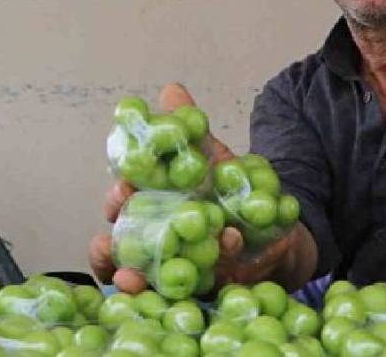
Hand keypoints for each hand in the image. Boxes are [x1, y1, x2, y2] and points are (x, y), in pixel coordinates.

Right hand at [88, 83, 309, 293]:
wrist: (274, 225)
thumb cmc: (228, 191)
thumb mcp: (211, 157)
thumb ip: (188, 130)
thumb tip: (171, 90)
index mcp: (149, 208)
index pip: (120, 208)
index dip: (116, 200)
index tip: (123, 188)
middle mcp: (153, 243)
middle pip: (119, 250)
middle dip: (111, 246)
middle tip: (115, 237)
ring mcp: (174, 271)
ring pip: (141, 281)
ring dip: (132, 279)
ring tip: (128, 276)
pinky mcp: (202, 291)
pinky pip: (189, 295)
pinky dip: (195, 284)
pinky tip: (212, 257)